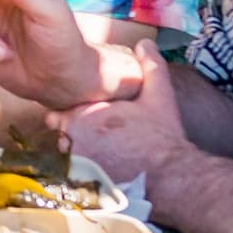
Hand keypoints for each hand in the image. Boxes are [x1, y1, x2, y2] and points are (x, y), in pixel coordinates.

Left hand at [50, 40, 191, 187]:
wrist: (173, 179)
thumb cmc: (163, 138)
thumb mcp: (160, 97)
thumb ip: (150, 67)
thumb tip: (144, 43)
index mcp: (84, 117)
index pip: (59, 115)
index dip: (73, 117)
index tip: (89, 121)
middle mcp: (73, 142)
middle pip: (61, 138)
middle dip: (73, 137)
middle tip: (98, 141)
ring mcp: (77, 168)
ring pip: (66, 160)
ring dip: (77, 158)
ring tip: (103, 158)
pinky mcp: (85, 189)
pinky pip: (74, 181)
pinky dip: (82, 178)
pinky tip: (103, 176)